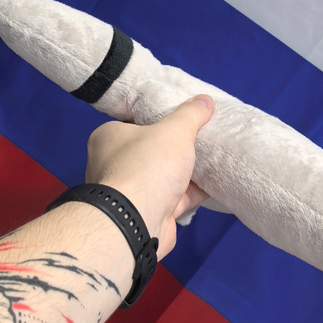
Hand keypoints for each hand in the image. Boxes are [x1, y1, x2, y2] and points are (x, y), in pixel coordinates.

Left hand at [85, 95, 213, 257]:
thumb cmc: (147, 166)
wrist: (137, 222)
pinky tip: (215, 183)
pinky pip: (173, 198)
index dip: (156, 119)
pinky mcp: (146, 214)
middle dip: (173, 148)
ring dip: (185, 172)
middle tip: (199, 137)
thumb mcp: (174, 131)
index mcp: (108, 138)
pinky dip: (192, 193)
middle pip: (149, 151)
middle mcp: (112, 165)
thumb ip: (190, 115)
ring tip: (212, 158)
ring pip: (162, 177)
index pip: (133, 122)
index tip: (178, 117)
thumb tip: (205, 100)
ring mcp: (128, 193)